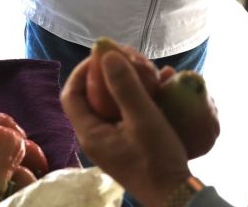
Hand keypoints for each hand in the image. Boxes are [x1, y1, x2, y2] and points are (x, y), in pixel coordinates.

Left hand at [60, 53, 191, 206]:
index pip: (71, 94)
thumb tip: (106, 55)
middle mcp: (95, 137)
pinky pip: (124, 112)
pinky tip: (158, 87)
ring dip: (126, 83)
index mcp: (90, 133)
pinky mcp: (126, 143)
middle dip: (109, 73)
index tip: (104, 54)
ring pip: (110, 102)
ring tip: (149, 70)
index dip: (82, 70)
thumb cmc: (157, 159)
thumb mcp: (143, 119)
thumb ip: (124, 86)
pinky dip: (137, 97)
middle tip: (131, 59)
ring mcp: (111, 141)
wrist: (175, 195)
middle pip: (90, 96)